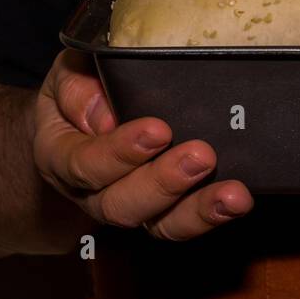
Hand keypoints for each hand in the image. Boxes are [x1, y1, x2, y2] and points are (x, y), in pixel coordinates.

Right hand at [33, 49, 252, 239]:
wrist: (79, 117)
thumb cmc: (79, 87)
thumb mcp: (67, 74)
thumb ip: (77, 88)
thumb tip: (105, 116)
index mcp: (61, 156)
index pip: (85, 164)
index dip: (120, 153)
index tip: (158, 130)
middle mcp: (92, 192)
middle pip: (122, 205)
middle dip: (164, 182)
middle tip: (200, 156)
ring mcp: (131, 206)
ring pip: (159, 224)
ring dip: (198, 210)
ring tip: (233, 194)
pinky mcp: (163, 210)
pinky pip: (183, 223)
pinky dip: (212, 215)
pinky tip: (238, 201)